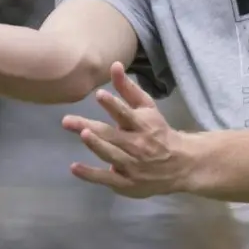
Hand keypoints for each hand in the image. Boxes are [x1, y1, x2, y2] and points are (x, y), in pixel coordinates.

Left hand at [61, 62, 191, 198]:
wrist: (181, 164)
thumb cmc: (157, 131)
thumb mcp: (147, 108)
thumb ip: (128, 89)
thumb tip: (114, 65)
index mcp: (142, 125)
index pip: (126, 114)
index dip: (113, 105)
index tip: (99, 95)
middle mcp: (137, 145)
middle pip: (112, 136)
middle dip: (90, 127)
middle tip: (67, 121)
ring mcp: (132, 166)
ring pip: (111, 155)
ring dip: (96, 146)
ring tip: (82, 134)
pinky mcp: (127, 183)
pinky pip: (106, 179)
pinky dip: (90, 174)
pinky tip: (74, 167)